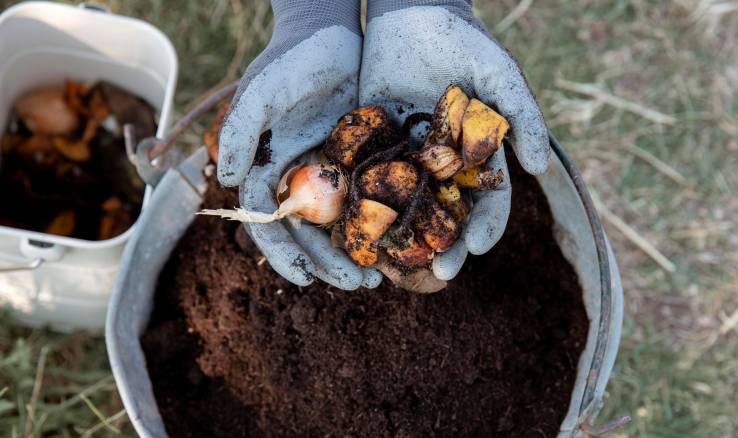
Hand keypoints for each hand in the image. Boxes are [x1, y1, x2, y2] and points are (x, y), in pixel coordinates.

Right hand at [218, 0, 380, 289]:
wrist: (331, 33)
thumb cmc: (291, 60)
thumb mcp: (263, 92)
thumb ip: (241, 132)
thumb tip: (228, 181)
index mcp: (268, 171)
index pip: (269, 223)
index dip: (284, 254)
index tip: (304, 280)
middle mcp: (298, 179)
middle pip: (309, 233)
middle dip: (329, 263)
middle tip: (360, 285)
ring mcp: (330, 173)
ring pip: (341, 225)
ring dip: (357, 252)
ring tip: (381, 277)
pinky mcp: (361, 163)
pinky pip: (370, 201)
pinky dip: (381, 224)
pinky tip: (400, 242)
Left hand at [360, 0, 549, 279]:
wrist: (412, 12)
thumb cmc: (465, 42)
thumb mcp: (500, 75)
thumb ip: (522, 118)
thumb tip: (539, 168)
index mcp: (477, 158)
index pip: (488, 202)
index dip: (486, 227)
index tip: (477, 248)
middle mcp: (443, 166)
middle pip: (447, 218)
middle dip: (447, 247)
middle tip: (439, 272)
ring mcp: (407, 160)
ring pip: (407, 209)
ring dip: (405, 240)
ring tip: (398, 266)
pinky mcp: (373, 147)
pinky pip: (369, 182)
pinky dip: (366, 208)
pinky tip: (359, 232)